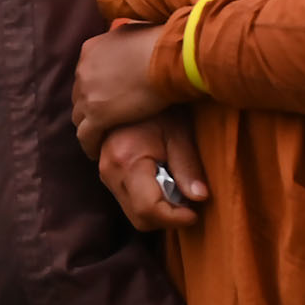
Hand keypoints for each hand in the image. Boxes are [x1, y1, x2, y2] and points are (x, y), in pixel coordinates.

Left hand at [73, 23, 175, 156]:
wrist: (166, 58)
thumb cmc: (160, 44)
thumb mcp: (135, 32)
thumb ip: (126, 39)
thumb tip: (132, 35)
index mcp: (90, 50)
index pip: (85, 74)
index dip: (93, 88)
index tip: (103, 97)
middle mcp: (83, 71)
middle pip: (79, 95)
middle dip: (89, 107)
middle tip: (102, 119)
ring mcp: (87, 93)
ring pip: (79, 117)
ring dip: (88, 126)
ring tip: (99, 137)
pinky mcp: (96, 115)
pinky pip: (86, 136)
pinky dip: (90, 145)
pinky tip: (96, 153)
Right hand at [96, 111, 208, 231]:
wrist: (131, 85)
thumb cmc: (160, 108)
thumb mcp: (179, 133)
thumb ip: (188, 167)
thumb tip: (200, 198)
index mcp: (126, 161)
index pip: (148, 209)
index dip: (174, 218)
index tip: (195, 213)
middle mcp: (109, 171)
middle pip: (140, 218)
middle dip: (168, 218)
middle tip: (190, 204)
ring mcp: (104, 173)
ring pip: (133, 214)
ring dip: (159, 211)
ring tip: (177, 189)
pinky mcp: (106, 172)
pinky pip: (128, 201)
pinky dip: (149, 202)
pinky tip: (164, 182)